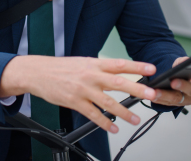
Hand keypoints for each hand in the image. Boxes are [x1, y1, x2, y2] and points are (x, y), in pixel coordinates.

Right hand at [0, 56, 157, 132]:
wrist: (38, 73)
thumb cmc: (61, 68)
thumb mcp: (83, 63)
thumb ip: (100, 69)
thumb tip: (119, 74)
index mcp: (94, 64)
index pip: (120, 64)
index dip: (137, 66)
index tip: (151, 69)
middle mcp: (91, 76)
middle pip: (118, 83)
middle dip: (137, 89)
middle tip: (151, 94)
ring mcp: (83, 90)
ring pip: (108, 102)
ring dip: (123, 112)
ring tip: (135, 119)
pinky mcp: (75, 102)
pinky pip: (93, 115)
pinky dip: (105, 123)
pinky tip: (113, 128)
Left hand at [151, 56, 190, 106]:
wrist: (182, 81)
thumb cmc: (187, 71)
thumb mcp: (186, 64)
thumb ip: (185, 62)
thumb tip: (185, 61)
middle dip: (182, 86)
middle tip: (173, 81)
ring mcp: (187, 100)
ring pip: (177, 99)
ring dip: (166, 96)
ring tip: (156, 92)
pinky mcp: (176, 105)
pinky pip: (167, 103)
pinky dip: (159, 99)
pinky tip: (152, 95)